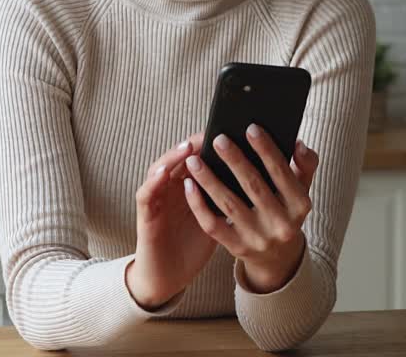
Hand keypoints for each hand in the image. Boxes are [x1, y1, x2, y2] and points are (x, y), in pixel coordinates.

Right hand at [125, 133, 217, 309]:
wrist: (169, 276)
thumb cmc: (194, 245)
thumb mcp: (216, 216)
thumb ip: (230, 195)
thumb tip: (259, 176)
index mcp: (189, 185)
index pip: (199, 158)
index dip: (212, 145)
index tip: (231, 133)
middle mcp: (170, 187)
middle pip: (180, 158)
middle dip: (196, 144)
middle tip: (212, 130)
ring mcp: (156, 199)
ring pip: (161, 169)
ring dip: (173, 157)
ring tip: (188, 146)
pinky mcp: (145, 215)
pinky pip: (146, 194)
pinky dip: (154, 181)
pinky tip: (164, 173)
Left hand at [183, 125, 319, 293]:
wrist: (278, 257)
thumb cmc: (286, 210)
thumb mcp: (302, 189)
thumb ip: (305, 165)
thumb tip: (298, 144)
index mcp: (300, 205)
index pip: (281, 173)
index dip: (266, 150)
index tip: (250, 128)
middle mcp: (281, 224)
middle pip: (254, 186)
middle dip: (234, 160)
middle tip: (218, 138)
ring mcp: (258, 239)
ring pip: (229, 205)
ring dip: (209, 180)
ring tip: (194, 160)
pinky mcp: (237, 248)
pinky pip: (213, 225)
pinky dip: (199, 205)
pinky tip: (189, 185)